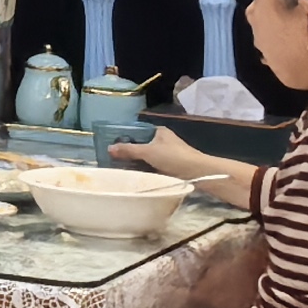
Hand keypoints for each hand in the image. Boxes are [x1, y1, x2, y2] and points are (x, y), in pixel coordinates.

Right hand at [111, 128, 226, 183]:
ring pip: (146, 157)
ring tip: (119, 168)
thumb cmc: (174, 157)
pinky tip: (133, 175)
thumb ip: (129, 150)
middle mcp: (162, 141)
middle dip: (128, 152)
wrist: (198, 173)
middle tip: (112, 159)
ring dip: (135, 163)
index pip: (137, 131)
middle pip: (140, 145)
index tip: (111, 144)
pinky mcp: (170, 167)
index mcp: (158, 131)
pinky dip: (143, 170)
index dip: (124, 137)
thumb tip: (109, 148)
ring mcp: (167, 155)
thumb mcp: (148, 152)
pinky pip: (151, 167)